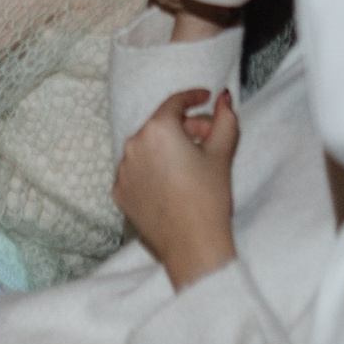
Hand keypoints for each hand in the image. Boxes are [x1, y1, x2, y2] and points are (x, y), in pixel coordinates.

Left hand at [114, 89, 239, 287]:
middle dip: (186, 128)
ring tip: (191, 165)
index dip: (193, 97)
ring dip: (167, 149)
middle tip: (209, 139)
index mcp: (158, 130)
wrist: (192, 246)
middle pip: (161, 126)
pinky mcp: (119, 193)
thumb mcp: (222, 154)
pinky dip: (152, 170)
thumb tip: (224, 98)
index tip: (206, 98)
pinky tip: (172, 183)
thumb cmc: (209, 198)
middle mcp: (133, 145)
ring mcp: (123, 170)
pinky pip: (137, 171)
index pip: (175, 102)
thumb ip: (224, 119)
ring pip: (147, 148)